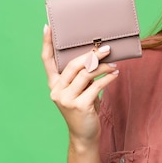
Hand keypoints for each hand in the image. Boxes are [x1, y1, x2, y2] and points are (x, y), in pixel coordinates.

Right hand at [41, 24, 119, 146]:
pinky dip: (108, 78)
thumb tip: (96, 55)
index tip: (47, 27)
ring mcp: (66, 99)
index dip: (46, 44)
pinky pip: (96, 86)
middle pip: (73, 65)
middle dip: (91, 55)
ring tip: (114, 63)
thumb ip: (82, 76)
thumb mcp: (80, 90)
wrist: (84, 135)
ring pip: (86, 74)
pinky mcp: (79, 105)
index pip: (46, 61)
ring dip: (103, 66)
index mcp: (54, 84)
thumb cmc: (84, 109)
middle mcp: (56, 90)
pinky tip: (115, 74)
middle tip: (106, 49)